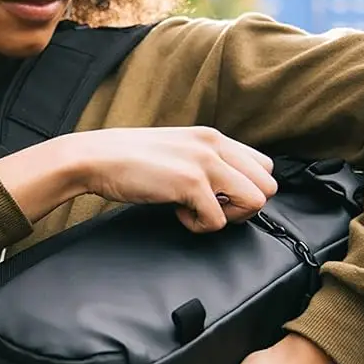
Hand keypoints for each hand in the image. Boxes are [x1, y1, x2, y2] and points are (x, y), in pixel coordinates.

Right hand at [75, 126, 277, 232]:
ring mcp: (205, 163)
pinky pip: (218, 220)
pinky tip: (177, 214)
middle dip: (242, 206)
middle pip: (267, 186)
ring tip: (196, 211)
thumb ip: (206, 161)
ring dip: (227, 216)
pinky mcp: (190, 183)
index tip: (217, 197)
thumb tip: (226, 188)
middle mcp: (215, 145)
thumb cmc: (129, 159)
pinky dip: (199, 226)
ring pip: (254, 202)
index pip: (263, 166)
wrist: (96, 158)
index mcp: (213, 137)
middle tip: (211, 208)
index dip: (245, 189)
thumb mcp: (179, 150)